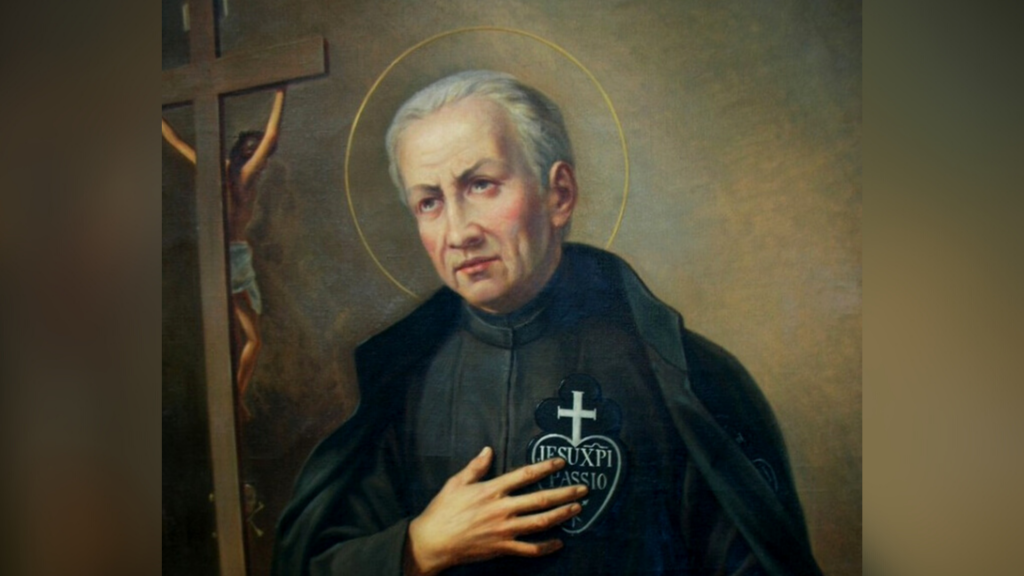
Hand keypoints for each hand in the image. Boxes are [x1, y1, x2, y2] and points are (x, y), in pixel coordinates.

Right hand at [403, 446, 586, 575]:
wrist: (432, 542)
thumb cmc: (442, 510)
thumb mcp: (456, 483)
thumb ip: (475, 466)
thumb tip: (488, 449)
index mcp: (492, 489)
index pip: (525, 475)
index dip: (545, 467)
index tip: (561, 462)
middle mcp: (502, 508)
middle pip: (541, 499)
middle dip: (565, 492)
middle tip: (583, 488)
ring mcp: (504, 530)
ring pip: (540, 522)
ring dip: (562, 515)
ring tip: (578, 509)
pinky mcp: (503, 548)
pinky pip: (530, 549)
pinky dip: (546, 547)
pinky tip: (559, 542)